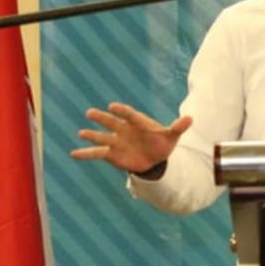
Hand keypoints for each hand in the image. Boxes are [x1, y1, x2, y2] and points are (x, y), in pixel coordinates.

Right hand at [69, 102, 192, 174]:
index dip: (122, 111)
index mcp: (138, 122)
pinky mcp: (110, 153)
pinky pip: (96, 152)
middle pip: (112, 122)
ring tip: (82, 132)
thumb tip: (191, 118)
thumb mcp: (171, 136)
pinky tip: (73, 154)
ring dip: (92, 135)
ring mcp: (115, 141)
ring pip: (102, 137)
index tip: (113, 106)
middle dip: (102, 118)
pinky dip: (85, 153)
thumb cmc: (161, 143)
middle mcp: (123, 129)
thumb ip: (178, 127)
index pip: (129, 114)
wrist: (154, 159)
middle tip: (91, 113)